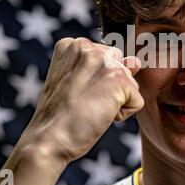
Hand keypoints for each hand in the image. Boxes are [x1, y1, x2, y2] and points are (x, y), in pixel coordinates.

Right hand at [22, 37, 143, 163]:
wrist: (48, 140)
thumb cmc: (60, 117)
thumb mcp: (77, 82)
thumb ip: (105, 66)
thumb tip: (136, 62)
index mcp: (73, 44)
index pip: (107, 58)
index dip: (97, 82)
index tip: (76, 93)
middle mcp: (88, 46)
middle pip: (121, 67)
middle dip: (110, 88)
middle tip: (84, 102)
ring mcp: (104, 61)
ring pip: (130, 84)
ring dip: (116, 102)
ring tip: (90, 109)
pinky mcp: (119, 79)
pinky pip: (137, 101)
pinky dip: (123, 115)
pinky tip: (99, 116)